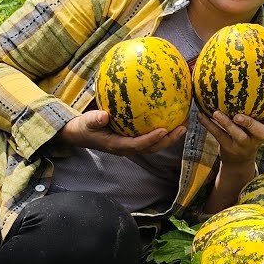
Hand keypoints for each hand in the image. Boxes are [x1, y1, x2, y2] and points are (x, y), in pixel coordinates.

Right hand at [56, 110, 185, 155]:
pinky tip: (170, 117)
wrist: (79, 134)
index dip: (152, 139)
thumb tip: (103, 115)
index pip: (139, 145)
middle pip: (153, 148)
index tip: (164, 130)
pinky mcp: (132, 139)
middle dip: (169, 140)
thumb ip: (94, 120)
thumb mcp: (86, 122)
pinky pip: (150, 136)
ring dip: (169, 137)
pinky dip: (161, 130)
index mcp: (118, 146)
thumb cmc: (83, 127)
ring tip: (183, 124)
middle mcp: (127, 148)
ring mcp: (131, 145)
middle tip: (183, 127)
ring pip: (154, 144)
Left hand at [201, 97, 263, 164]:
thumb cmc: (247, 130)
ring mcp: (245, 145)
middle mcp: (259, 137)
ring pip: (238, 135)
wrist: (237, 160)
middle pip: (261, 132)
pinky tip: (200, 115)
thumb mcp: (255, 118)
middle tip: (239, 116)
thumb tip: (246, 68)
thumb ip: (254, 101)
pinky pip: (219, 136)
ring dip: (226, 124)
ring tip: (216, 113)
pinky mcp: (230, 149)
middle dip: (251, 124)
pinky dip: (209, 125)